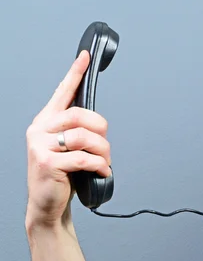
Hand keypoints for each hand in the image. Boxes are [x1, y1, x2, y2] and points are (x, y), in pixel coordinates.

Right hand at [25, 50, 112, 228]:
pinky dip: (99, 166)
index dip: (75, 73)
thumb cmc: (61, 175)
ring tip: (104, 163)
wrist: (47, 204)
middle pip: (80, 115)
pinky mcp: (47, 162)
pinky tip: (102, 172)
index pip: (62, 92)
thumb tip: (100, 125)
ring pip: (84, 137)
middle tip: (106, 147)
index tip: (86, 56)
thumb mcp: (68, 149)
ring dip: (103, 151)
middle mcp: (39, 129)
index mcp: (45, 122)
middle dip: (102, 130)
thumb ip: (78, 132)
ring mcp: (40, 146)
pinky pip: (84, 158)